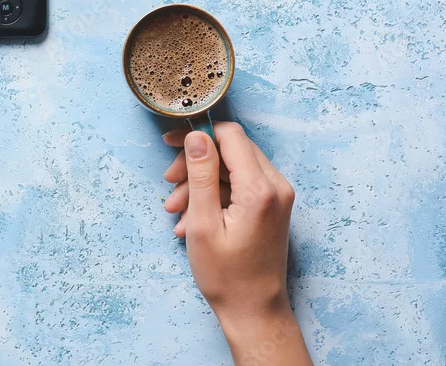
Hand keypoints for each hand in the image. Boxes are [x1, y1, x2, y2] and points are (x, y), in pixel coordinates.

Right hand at [162, 122, 311, 364]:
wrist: (254, 311)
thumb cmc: (226, 275)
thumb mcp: (203, 223)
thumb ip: (201, 175)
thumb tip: (196, 136)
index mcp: (260, 188)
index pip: (230, 136)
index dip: (198, 134)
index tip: (170, 143)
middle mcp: (276, 186)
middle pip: (230, 150)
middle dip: (195, 163)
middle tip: (169, 184)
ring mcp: (277, 197)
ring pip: (231, 169)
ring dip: (200, 183)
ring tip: (175, 211)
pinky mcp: (271, 207)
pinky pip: (239, 187)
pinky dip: (213, 196)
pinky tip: (191, 220)